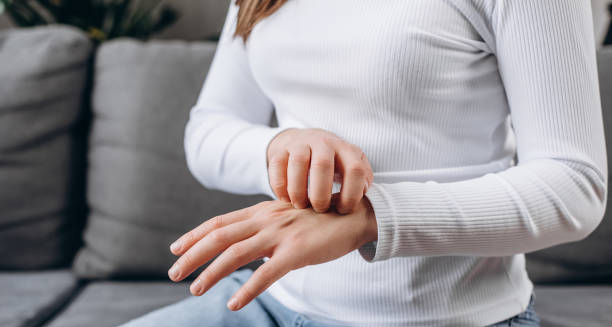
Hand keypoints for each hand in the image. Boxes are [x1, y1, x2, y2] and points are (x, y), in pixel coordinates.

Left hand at [167, 198, 376, 310]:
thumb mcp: (286, 217)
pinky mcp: (297, 251)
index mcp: (262, 211)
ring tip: (195, 289)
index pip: (220, 221)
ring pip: (236, 253)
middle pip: (220, 236)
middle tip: (173, 273)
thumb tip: (241, 244)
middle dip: (192, 255)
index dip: (194, 235)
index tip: (175, 248)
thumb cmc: (319, 218)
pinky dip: (248, 289)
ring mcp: (281, 234)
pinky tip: (234, 303)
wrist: (354, 214)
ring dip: (212, 272)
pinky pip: (267, 273)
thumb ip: (263, 227)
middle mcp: (266, 219)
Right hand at [267, 128, 373, 213]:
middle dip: (320, 194)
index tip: (343, 209)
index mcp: (346, 149)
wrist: (305, 140)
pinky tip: (285, 199)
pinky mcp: (281, 149)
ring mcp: (301, 143)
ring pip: (298, 163)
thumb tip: (362, 193)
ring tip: (300, 205)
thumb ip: (362, 179)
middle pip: (323, 165)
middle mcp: (324, 142)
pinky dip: (280, 186)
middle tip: (319, 209)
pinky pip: (277, 166)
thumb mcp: (352, 166)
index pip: (355, 169)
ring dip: (298, 190)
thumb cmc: (333, 162)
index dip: (351, 193)